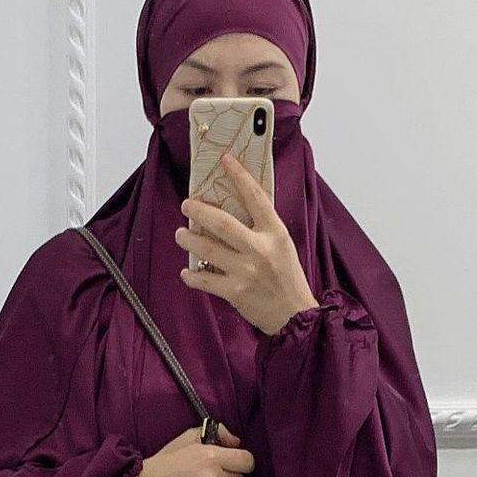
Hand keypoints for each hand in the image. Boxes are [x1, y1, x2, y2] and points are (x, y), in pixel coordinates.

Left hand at [176, 151, 319, 335]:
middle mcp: (259, 249)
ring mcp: (245, 271)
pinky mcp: (235, 292)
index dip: (239, 175)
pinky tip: (187, 272)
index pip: (255, 197)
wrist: (295, 316)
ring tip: (181, 235)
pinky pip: (205, 280)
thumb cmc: (288, 280)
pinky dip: (192, 276)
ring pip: (207, 249)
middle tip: (187, 205)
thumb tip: (237, 209)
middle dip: (199, 210)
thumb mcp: (283, 247)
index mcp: (275, 234)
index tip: (225, 160)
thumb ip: (263, 228)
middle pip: (222, 222)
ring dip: (188, 240)